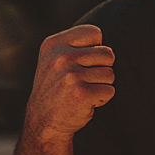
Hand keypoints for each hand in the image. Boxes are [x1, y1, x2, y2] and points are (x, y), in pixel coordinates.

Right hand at [23, 25, 115, 143]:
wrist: (43, 121)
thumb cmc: (57, 86)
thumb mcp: (55, 58)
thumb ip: (76, 44)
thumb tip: (107, 42)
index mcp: (54, 44)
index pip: (95, 32)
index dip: (95, 48)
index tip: (82, 62)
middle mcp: (61, 57)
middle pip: (107, 53)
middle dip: (102, 68)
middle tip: (84, 80)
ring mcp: (70, 75)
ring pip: (110, 73)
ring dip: (101, 85)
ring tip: (83, 91)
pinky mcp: (81, 94)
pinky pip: (110, 90)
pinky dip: (102, 99)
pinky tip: (85, 102)